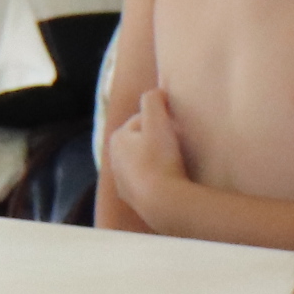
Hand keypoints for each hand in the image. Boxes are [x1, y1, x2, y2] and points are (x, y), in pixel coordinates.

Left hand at [104, 89, 192, 219]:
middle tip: (179, 145)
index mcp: (117, 138)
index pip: (143, 120)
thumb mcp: (158, 120)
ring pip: (144, 162)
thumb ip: (154, 99)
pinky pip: (148, 182)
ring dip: (158, 160)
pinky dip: (158, 179)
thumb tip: (157, 92)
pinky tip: (171, 181)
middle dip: (159, 140)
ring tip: (177, 163)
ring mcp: (122, 182)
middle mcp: (113, 159)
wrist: (161, 202)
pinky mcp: (132, 199)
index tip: (177, 128)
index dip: (163, 121)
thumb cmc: (159, 158)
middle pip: (143, 141)